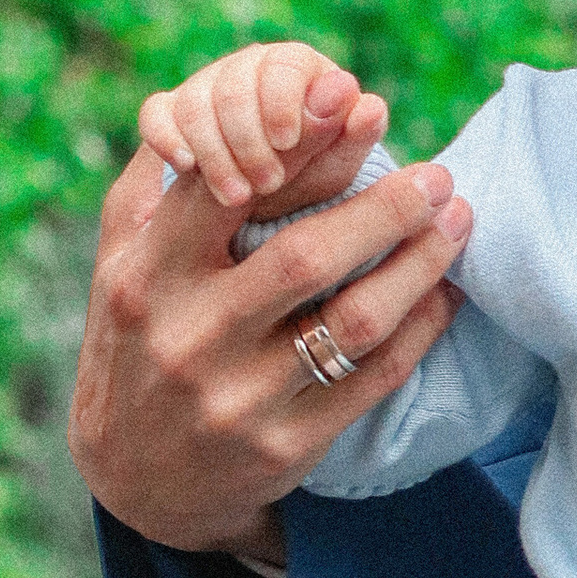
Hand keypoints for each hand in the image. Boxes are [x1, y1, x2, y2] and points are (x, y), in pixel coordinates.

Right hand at [68, 127, 473, 562]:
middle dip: (385, 208)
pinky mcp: (286, 443)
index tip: (360, 100)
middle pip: (307, 258)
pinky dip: (423, 327)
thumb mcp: (119, 264)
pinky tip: (448, 291)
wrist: (138, 481)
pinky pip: (375, 376)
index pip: (231, 194)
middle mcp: (188, 336)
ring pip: (353, 321)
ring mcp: (238, 396)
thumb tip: (200, 96)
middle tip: (438, 174)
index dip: (302, 146)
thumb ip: (155, 187)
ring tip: (458, 219)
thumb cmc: (140, 341)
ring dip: (420, 264)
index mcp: (147, 277)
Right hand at [138, 39, 385, 213]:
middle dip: (247, 138)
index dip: (282, 101)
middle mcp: (249, 67)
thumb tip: (370, 105)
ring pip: (195, 101)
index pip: (284, 65)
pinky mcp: (170, 112)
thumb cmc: (314, 177)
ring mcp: (206, 87)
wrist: (266, 208)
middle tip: (267, 185)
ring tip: (236, 196)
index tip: (287, 142)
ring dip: (214, 151)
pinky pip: (155, 112)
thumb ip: (350, 136)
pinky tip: (185, 167)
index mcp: (298, 68)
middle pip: (234, 83)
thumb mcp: (336, 165)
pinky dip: (167, 137)